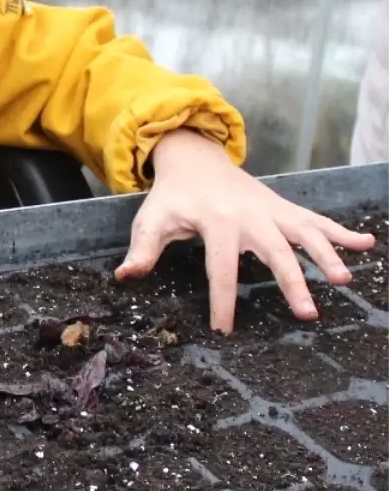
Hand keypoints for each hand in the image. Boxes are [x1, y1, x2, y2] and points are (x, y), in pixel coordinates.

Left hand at [114, 129, 374, 331]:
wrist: (195, 160)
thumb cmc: (173, 198)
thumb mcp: (152, 220)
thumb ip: (142, 249)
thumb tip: (125, 277)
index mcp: (217, 222)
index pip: (221, 268)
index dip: (222, 300)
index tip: (224, 330)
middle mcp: (251, 216)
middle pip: (274, 252)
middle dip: (291, 282)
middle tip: (307, 314)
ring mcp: (272, 211)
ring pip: (305, 234)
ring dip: (327, 255)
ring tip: (345, 279)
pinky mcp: (285, 208)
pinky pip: (318, 220)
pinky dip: (343, 231)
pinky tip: (368, 244)